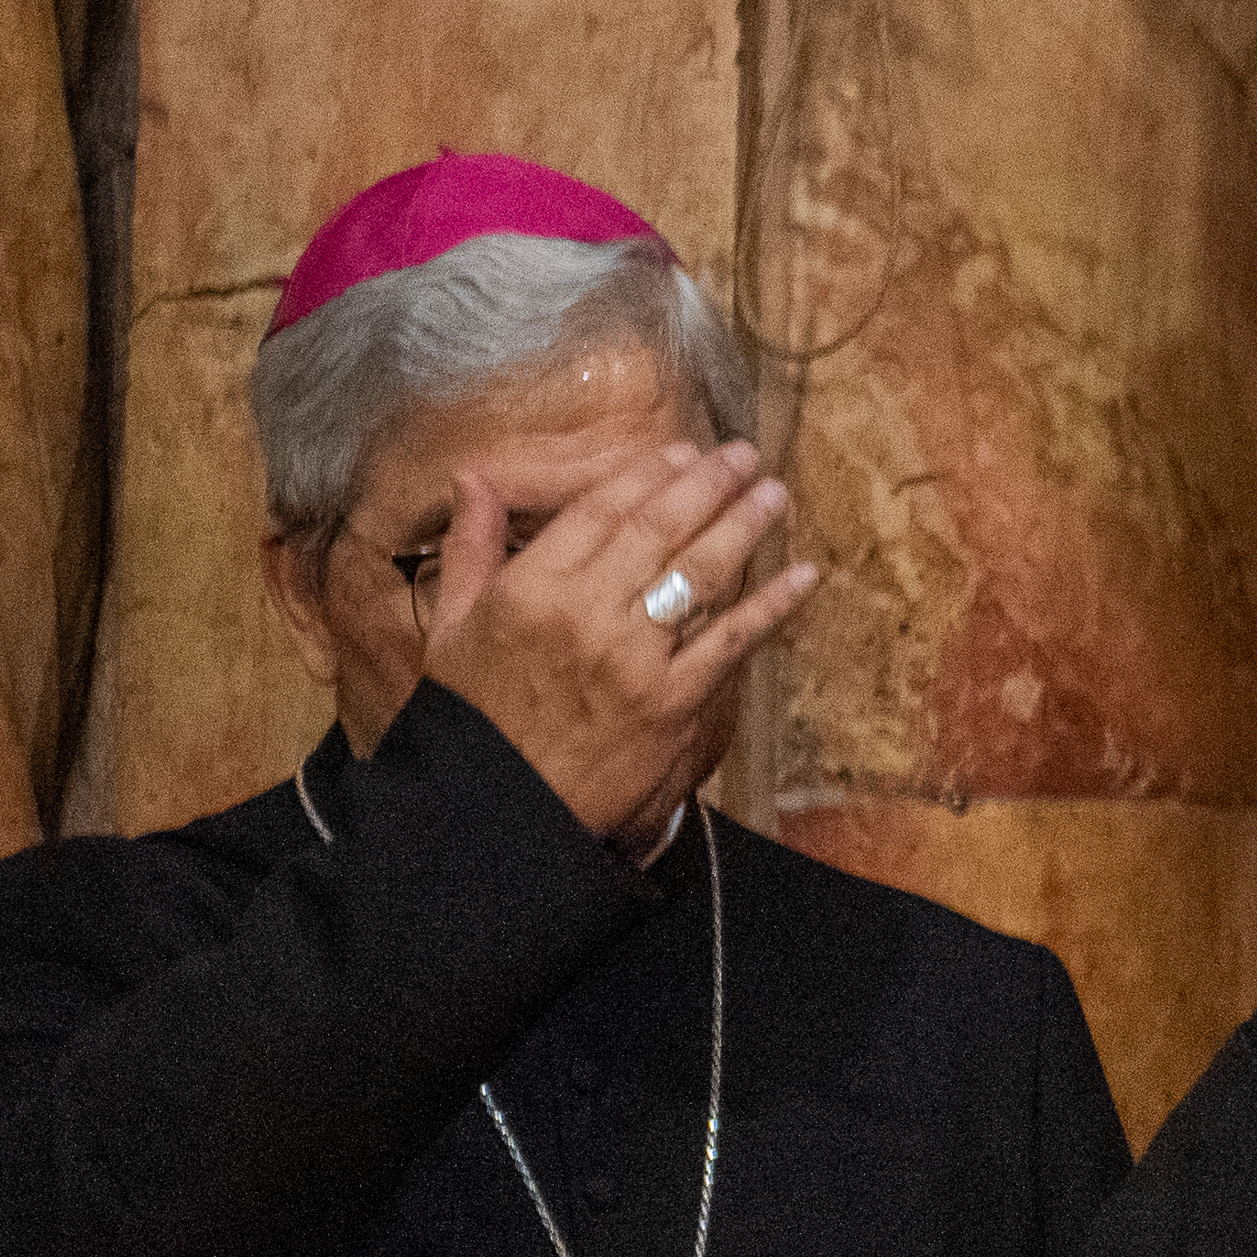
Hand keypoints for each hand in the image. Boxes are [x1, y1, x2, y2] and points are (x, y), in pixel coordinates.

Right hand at [419, 440, 818, 843]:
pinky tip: (803, 576)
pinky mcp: (673, 702)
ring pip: (700, 574)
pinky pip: (732, 642)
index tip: (682, 450)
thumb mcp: (454, 626)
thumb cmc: (475, 716)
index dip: (649, 473)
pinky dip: (772, 606)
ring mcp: (635, 658)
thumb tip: (473, 477)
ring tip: (773, 494)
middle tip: (743, 455)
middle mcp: (586, 614)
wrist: (500, 806)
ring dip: (745, 526)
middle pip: (660, 529)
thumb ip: (472, 546)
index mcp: (532, 588)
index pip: (602, 510)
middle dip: (708, 483)